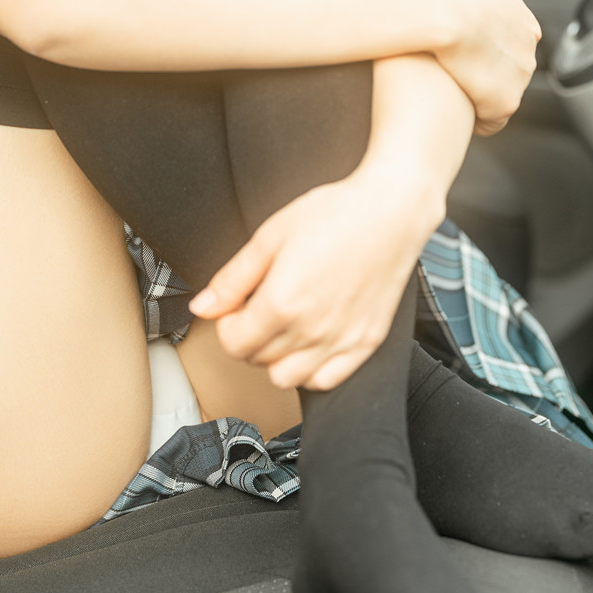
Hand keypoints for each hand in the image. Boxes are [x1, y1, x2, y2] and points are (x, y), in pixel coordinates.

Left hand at [187, 163, 443, 392]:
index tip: (236, 305)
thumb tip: (202, 307)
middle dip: (249, 335)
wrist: (390, 211)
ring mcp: (341, 341)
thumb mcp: (270, 236)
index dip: (227, 323)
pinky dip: (311, 369)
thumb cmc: (335, 214)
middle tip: (261, 304)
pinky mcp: (366, 344)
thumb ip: (232, 278)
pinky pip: (326, 381)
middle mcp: (311, 331)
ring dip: (276, 357)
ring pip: (287, 378)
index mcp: (282, 304)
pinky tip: (311, 339)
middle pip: (257, 359)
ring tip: (285, 323)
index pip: (233, 343)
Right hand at [430, 0, 540, 133]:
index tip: (462, 59)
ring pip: (502, 95)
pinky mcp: (505, 100)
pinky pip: (493, 120)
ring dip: (480, 100)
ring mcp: (519, 71)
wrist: (439, 4)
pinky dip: (478, 122)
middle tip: (453, 84)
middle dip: (486, 78)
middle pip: (510, 69)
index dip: (483, 53)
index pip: (508, 40)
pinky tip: (455, 120)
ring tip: (450, 104)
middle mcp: (526, 40)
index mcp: (514, 11)